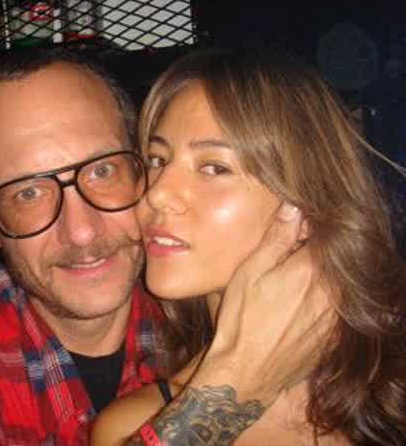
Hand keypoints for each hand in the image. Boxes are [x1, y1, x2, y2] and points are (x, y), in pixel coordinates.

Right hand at [188, 202, 334, 406]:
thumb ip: (276, 238)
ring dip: (318, 279)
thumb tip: (294, 206)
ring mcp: (338, 317)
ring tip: (289, 287)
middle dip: (313, 252)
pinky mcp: (336, 337)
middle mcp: (334, 292)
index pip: (323, 234)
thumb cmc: (242, 320)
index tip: (294, 228)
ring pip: (336, 284)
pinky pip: (337, 309)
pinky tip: (295, 310)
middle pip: (333, 259)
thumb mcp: (250, 273)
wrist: (246, 373)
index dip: (308, 227)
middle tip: (287, 260)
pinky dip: (322, 302)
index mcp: (312, 270)